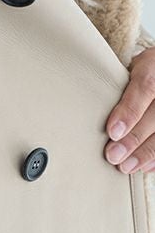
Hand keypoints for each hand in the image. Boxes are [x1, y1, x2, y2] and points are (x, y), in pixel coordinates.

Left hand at [104, 47, 154, 172]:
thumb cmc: (134, 76)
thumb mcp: (123, 72)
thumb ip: (111, 88)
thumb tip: (83, 116)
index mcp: (153, 65)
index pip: (146, 85)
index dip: (130, 110)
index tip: (112, 132)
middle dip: (134, 138)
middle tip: (113, 156)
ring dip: (146, 152)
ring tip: (126, 167)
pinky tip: (144, 167)